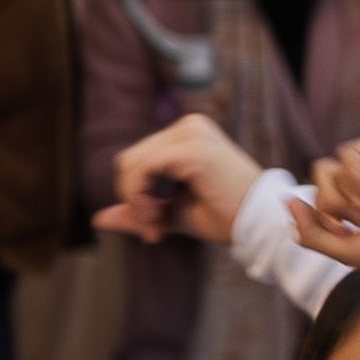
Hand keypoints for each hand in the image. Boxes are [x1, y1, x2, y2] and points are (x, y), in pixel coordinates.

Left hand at [97, 112, 260, 245]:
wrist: (262, 226)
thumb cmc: (227, 218)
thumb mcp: (173, 213)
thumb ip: (139, 211)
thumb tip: (97, 219)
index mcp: (187, 134)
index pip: (136, 160)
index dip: (134, 197)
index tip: (153, 230)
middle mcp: (189, 126)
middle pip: (128, 161)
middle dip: (132, 200)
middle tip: (153, 232)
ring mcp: (191, 134)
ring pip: (131, 164)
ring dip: (135, 202)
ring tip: (157, 228)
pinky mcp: (191, 150)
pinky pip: (142, 169)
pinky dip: (140, 198)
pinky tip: (157, 221)